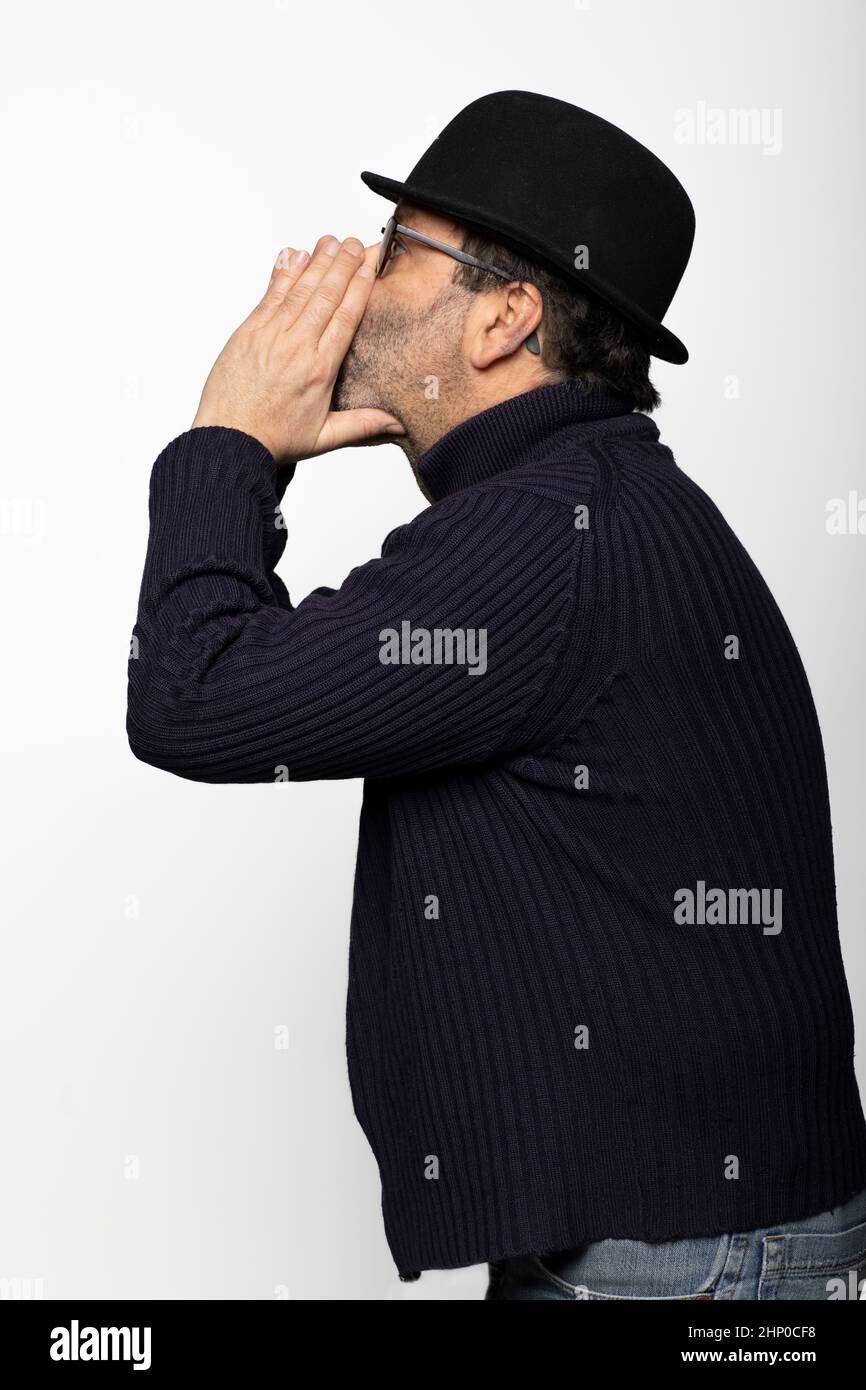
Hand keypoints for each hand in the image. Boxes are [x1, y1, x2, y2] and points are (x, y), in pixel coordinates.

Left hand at [191, 235, 403, 463]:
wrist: (228, 441)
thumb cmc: (272, 440)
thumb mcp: (324, 437)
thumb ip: (363, 424)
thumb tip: (398, 425)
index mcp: (319, 370)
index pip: (346, 317)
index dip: (360, 287)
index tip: (370, 265)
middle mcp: (296, 347)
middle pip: (326, 296)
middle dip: (343, 265)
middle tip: (356, 242)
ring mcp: (269, 335)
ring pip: (300, 290)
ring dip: (317, 262)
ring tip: (332, 241)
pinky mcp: (247, 332)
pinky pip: (270, 295)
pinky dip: (284, 272)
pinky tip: (296, 254)